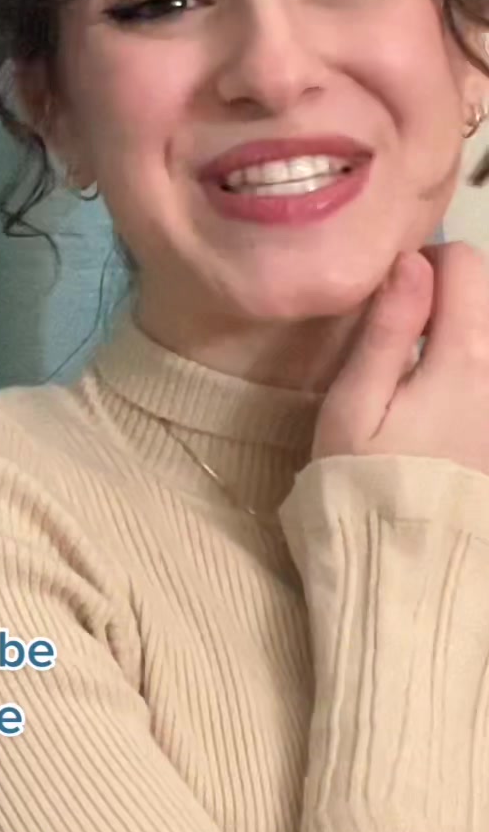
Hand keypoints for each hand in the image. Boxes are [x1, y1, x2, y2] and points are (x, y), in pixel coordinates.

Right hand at [312, 243, 488, 475]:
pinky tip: (449, 401)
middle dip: (454, 295)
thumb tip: (410, 261)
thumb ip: (386, 330)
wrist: (409, 570)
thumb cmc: (366, 483)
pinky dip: (476, 368)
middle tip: (408, 333)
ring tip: (429, 367)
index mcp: (465, 358)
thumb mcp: (355, 407)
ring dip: (468, 333)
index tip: (394, 295)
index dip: (428, 262)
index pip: (467, 265)